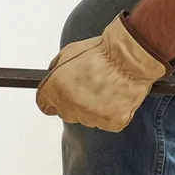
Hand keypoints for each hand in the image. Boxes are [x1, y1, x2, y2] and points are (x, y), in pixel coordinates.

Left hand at [36, 15, 168, 131]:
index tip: (58, 98)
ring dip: (91, 108)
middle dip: (72, 103)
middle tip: (88, 87)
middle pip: (65, 113)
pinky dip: (110, 113)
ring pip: (85, 119)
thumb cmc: (102, 52)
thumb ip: (55, 72)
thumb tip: (51, 82)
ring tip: (105, 89)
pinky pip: (105, 122)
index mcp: (56, 88)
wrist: (130, 57)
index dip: (51, 100)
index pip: (44, 105)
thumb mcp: (68, 53)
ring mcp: (91, 116)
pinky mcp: (111, 122)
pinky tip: (115, 97)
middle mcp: (70, 105)